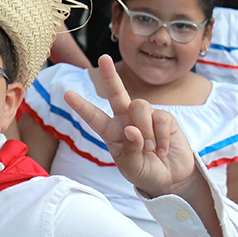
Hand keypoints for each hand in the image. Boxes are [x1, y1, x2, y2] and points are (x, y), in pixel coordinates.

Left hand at [64, 56, 197, 198]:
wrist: (171, 178)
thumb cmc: (145, 172)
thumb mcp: (132, 168)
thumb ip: (130, 150)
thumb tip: (131, 129)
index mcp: (111, 132)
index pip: (94, 117)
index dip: (81, 106)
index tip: (66, 94)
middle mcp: (126, 120)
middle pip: (116, 93)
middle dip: (110, 75)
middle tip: (103, 58)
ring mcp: (145, 117)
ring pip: (140, 107)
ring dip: (145, 129)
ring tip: (151, 149)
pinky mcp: (164, 118)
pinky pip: (160, 119)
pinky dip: (161, 137)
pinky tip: (162, 150)